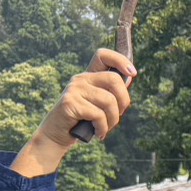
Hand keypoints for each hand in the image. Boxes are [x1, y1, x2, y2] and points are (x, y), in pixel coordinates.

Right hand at [12, 48, 134, 177]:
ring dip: (113, 120)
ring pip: (109, 101)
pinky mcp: (70, 102)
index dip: (120, 60)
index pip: (102, 55)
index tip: (133, 73)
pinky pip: (98, 115)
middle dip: (124, 101)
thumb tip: (130, 77)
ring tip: (105, 128)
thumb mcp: (99, 104)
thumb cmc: (83, 121)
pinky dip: (102, 128)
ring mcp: (74, 89)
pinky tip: (98, 133)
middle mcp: (81, 79)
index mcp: (89, 76)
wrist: (58, 135)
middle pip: (114, 79)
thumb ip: (112, 92)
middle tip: (118, 115)